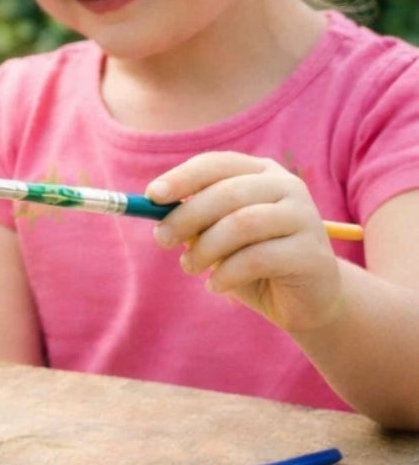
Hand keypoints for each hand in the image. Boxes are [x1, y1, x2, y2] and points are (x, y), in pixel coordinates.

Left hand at [145, 153, 342, 332]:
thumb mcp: (217, 236)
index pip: (217, 164)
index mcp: (262, 172)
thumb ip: (194, 220)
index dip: (182, 178)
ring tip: (188, 266)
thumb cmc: (252, 261)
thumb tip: (154, 210)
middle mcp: (288, 187)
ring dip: (205, 248)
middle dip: (186, 215)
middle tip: (160, 238)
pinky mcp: (312, 253)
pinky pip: (257, 258)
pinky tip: (215, 286)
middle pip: (227, 192)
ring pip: (241, 224)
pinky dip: (226, 274)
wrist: (304, 300)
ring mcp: (305, 217)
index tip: (152, 196)